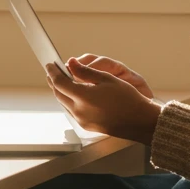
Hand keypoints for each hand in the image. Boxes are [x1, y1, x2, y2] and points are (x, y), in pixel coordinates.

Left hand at [46, 60, 161, 143]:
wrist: (139, 121)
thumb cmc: (128, 99)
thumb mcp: (107, 79)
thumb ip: (86, 71)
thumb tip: (71, 63)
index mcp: (83, 97)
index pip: (60, 82)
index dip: (53, 72)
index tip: (50, 65)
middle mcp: (79, 111)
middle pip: (58, 93)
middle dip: (54, 81)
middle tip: (52, 71)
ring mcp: (82, 120)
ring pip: (64, 103)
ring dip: (60, 91)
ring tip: (62, 81)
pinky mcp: (86, 126)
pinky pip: (71, 110)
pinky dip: (68, 100)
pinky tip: (73, 94)